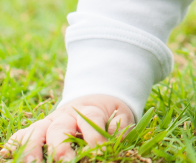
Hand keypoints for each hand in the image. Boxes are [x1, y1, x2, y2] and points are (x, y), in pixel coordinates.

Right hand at [2, 95, 134, 161]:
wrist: (93, 101)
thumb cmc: (108, 116)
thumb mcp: (121, 117)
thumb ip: (119, 126)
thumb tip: (113, 136)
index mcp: (89, 110)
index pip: (91, 120)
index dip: (95, 136)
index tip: (99, 152)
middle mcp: (66, 115)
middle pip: (60, 127)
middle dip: (61, 146)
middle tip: (65, 161)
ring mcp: (48, 123)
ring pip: (36, 132)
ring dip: (32, 149)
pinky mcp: (36, 131)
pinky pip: (21, 136)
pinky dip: (13, 145)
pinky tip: (6, 156)